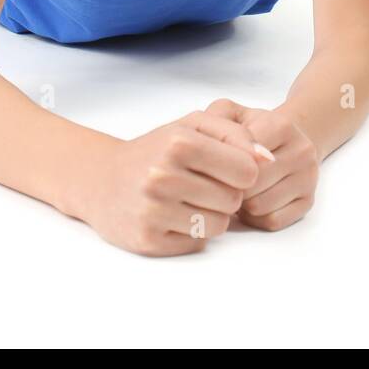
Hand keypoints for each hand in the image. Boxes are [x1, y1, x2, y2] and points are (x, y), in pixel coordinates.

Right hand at [84, 109, 272, 256]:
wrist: (101, 179)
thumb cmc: (157, 149)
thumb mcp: (194, 126)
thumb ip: (236, 134)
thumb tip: (268, 159)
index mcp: (179, 142)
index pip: (247, 171)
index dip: (242, 172)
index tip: (226, 168)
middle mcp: (163, 176)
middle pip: (234, 200)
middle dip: (226, 194)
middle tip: (202, 184)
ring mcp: (153, 210)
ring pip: (219, 225)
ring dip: (212, 215)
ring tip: (189, 200)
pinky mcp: (147, 240)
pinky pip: (197, 243)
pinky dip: (192, 232)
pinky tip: (173, 216)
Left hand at [205, 99, 318, 230]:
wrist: (284, 139)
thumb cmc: (250, 129)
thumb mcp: (231, 113)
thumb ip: (215, 119)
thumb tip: (210, 148)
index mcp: (282, 125)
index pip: (244, 157)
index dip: (222, 166)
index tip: (213, 163)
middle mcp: (301, 150)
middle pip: (251, 185)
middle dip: (230, 187)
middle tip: (223, 179)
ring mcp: (309, 178)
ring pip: (260, 207)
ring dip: (241, 204)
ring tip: (238, 188)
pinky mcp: (308, 202)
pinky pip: (272, 221)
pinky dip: (256, 218)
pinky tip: (252, 200)